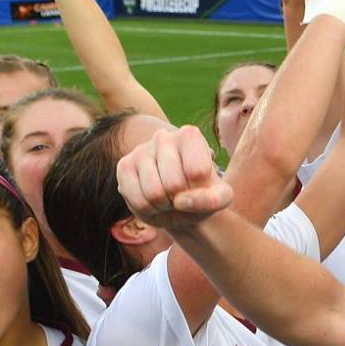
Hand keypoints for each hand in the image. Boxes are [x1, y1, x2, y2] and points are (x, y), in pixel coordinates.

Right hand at [116, 122, 235, 231]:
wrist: (178, 203)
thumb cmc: (201, 194)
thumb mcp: (220, 197)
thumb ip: (214, 199)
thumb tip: (181, 200)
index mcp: (190, 136)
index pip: (197, 172)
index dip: (200, 190)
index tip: (199, 187)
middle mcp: (163, 137)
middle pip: (173, 184)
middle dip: (180, 200)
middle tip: (181, 197)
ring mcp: (140, 150)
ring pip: (154, 193)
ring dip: (164, 207)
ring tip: (168, 200)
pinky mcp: (124, 166)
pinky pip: (137, 200)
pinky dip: (148, 210)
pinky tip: (153, 202)